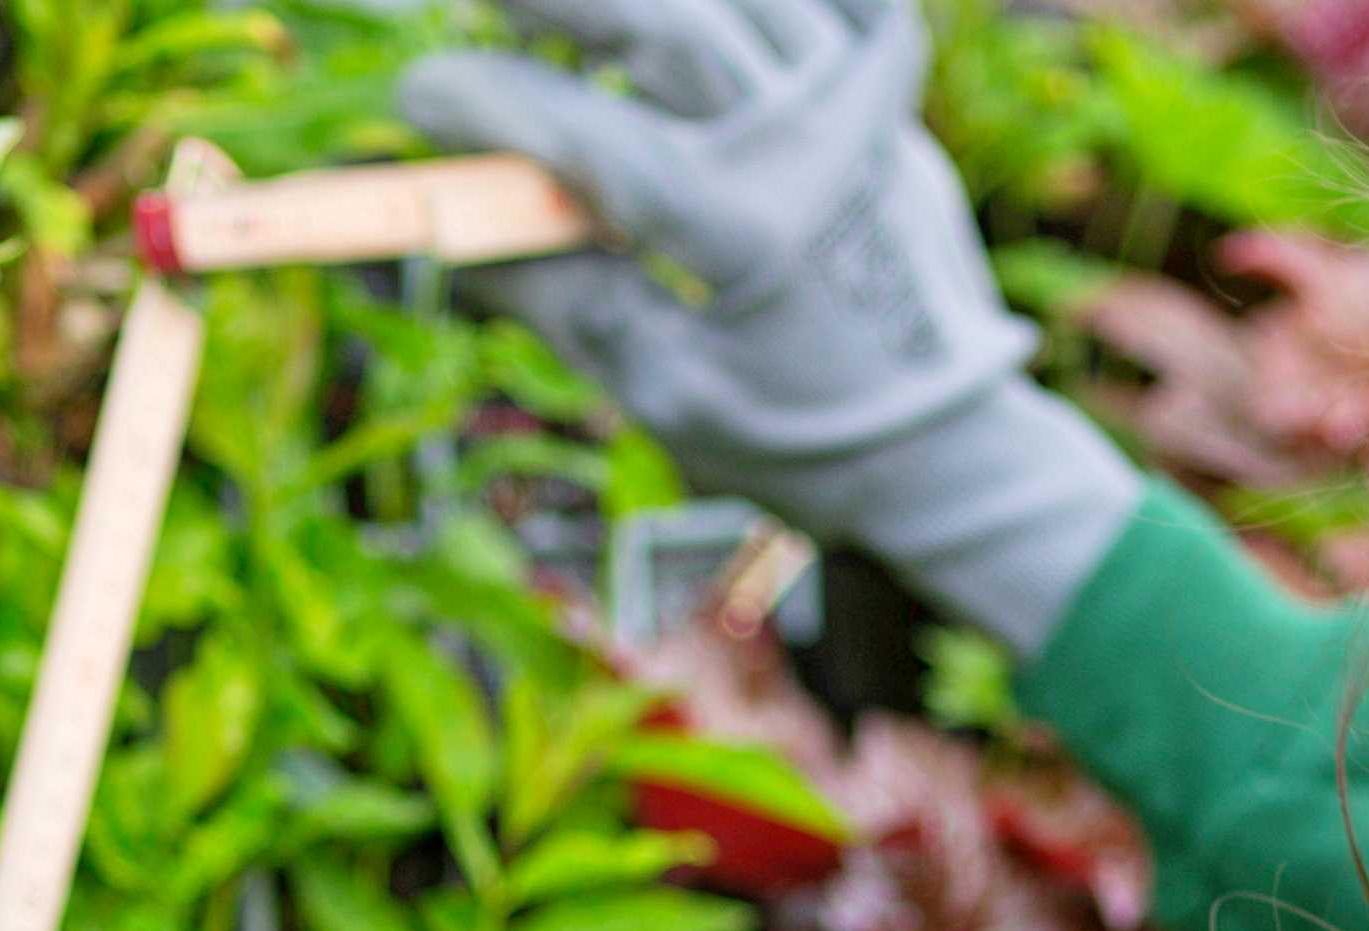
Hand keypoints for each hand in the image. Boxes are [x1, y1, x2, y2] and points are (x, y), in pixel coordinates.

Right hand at [398, 0, 1141, 649]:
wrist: (952, 448)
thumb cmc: (801, 438)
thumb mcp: (667, 395)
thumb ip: (560, 301)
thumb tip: (443, 234)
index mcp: (748, 233)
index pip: (592, 135)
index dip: (491, 105)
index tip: (416, 98)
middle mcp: (812, 151)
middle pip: (669, 24)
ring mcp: (863, 116)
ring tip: (570, 6)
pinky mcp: (891, 106)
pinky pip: (842, 6)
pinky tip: (721, 8)